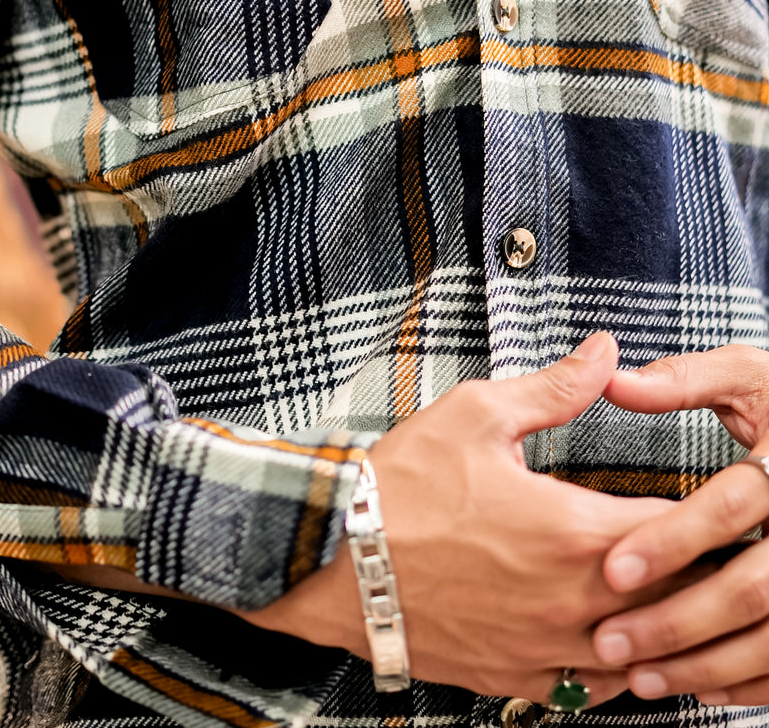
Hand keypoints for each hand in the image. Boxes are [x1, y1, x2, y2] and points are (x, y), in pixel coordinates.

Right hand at [242, 332, 685, 705]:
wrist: (333, 557)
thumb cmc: (400, 484)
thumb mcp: (477, 414)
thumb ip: (555, 387)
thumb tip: (604, 351)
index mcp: (572, 531)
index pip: (678, 531)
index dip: (702, 514)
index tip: (708, 500)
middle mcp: (570, 601)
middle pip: (673, 599)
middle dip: (691, 569)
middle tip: (701, 546)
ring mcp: (545, 649)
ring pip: (641, 654)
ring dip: (660, 625)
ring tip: (669, 597)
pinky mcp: (516, 679)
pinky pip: (594, 690)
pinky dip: (617, 666)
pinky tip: (614, 639)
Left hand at [595, 345, 768, 704]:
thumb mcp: (749, 378)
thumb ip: (684, 380)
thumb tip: (614, 380)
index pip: (731, 507)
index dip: (671, 540)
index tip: (612, 567)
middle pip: (752, 588)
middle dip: (678, 619)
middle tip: (611, 638)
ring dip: (705, 662)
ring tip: (642, 674)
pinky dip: (750, 682)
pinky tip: (702, 686)